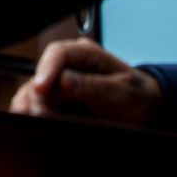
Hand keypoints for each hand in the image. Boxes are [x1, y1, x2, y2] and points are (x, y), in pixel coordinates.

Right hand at [10, 38, 161, 125]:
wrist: (144, 112)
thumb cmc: (136, 96)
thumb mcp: (124, 92)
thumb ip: (96, 86)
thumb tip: (64, 80)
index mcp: (86, 53)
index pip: (59, 53)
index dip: (46, 69)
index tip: (40, 88)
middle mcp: (68, 65)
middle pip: (42, 75)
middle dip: (39, 96)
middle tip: (43, 116)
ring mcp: (60, 83)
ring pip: (34, 91)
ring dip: (33, 107)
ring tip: (41, 121)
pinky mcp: (56, 101)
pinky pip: (36, 105)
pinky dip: (33, 114)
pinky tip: (35, 123)